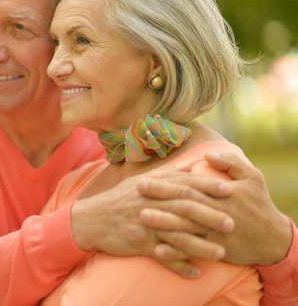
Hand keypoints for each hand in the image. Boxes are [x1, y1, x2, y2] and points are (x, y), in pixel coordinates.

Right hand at [70, 167, 228, 278]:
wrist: (90, 219)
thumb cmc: (119, 199)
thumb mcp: (140, 181)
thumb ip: (168, 175)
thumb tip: (194, 167)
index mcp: (151, 186)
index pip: (183, 183)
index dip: (206, 186)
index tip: (228, 189)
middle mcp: (149, 203)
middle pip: (183, 208)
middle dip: (209, 215)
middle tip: (232, 223)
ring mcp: (143, 224)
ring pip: (176, 235)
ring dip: (200, 245)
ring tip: (221, 252)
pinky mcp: (137, 242)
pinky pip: (161, 256)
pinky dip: (179, 265)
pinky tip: (196, 273)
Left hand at [138, 151, 292, 266]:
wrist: (272, 238)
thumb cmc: (259, 204)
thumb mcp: (252, 177)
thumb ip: (231, 162)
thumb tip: (208, 154)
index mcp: (220, 194)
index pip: (187, 186)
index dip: (164, 183)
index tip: (142, 180)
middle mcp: (215, 212)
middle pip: (182, 204)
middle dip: (158, 199)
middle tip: (134, 193)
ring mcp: (214, 233)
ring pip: (185, 228)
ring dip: (162, 224)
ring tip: (140, 218)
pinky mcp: (216, 249)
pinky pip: (193, 251)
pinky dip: (175, 252)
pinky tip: (157, 250)